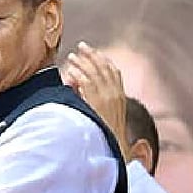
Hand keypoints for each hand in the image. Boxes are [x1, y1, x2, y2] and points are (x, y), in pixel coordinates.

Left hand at [64, 41, 129, 159]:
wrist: (115, 146)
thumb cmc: (107, 132)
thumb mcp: (105, 112)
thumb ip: (93, 97)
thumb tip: (74, 85)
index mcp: (120, 95)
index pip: (114, 71)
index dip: (103, 59)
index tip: (94, 51)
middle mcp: (115, 94)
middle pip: (104, 69)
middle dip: (92, 55)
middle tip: (82, 46)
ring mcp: (107, 98)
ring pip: (94, 75)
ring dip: (83, 63)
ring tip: (72, 56)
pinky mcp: (97, 103)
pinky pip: (88, 85)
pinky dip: (80, 76)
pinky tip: (72, 70)